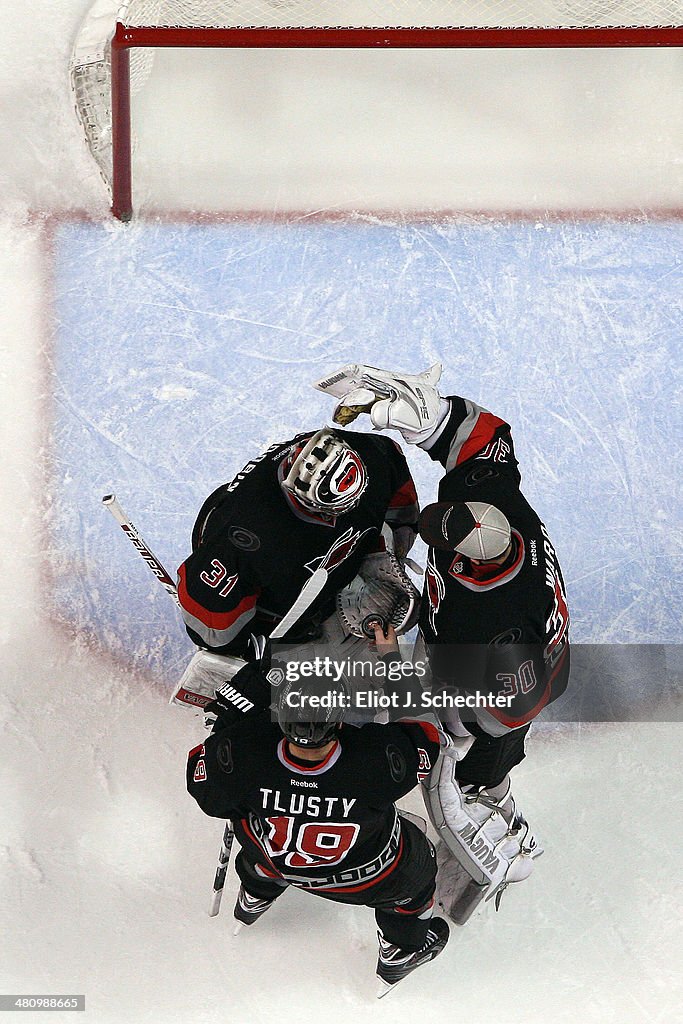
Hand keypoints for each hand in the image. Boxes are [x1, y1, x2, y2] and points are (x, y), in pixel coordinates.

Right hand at [313, 363, 444, 444]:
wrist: (435, 422)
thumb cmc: (424, 412)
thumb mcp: (406, 412)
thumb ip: (386, 414)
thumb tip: (373, 414)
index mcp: (387, 380)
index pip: (361, 372)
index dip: (344, 373)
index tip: (331, 378)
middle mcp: (382, 386)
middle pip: (355, 383)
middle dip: (339, 386)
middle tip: (323, 389)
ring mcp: (381, 397)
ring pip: (357, 397)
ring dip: (344, 404)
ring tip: (336, 414)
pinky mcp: (381, 409)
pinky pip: (361, 409)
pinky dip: (351, 413)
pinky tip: (343, 419)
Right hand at [371, 621, 398, 657]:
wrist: (390, 661)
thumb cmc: (387, 651)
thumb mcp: (380, 639)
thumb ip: (378, 631)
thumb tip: (376, 625)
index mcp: (391, 635)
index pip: (389, 626)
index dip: (383, 624)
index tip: (379, 623)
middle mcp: (392, 639)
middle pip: (384, 634)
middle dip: (378, 634)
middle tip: (373, 634)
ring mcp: (391, 645)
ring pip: (382, 641)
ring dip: (376, 641)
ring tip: (370, 642)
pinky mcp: (388, 650)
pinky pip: (382, 646)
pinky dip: (377, 646)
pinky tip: (372, 648)